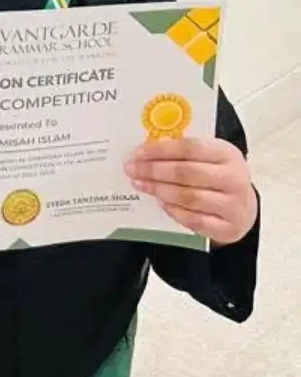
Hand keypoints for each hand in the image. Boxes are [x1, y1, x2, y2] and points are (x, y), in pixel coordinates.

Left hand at [125, 136, 257, 244]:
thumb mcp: (208, 158)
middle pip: (187, 173)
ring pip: (189, 197)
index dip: (161, 150)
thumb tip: (144, 153)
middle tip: (132, 170)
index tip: (137, 153)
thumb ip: (182, 153)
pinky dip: (174, 211)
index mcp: (227, 154)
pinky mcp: (229, 228)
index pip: (190, 147)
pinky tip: (160, 203)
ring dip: (160, 190)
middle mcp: (234, 179)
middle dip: (155, 171)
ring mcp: (234, 206)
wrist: (243, 207)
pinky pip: (195, 220)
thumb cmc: (217, 176)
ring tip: (142, 185)